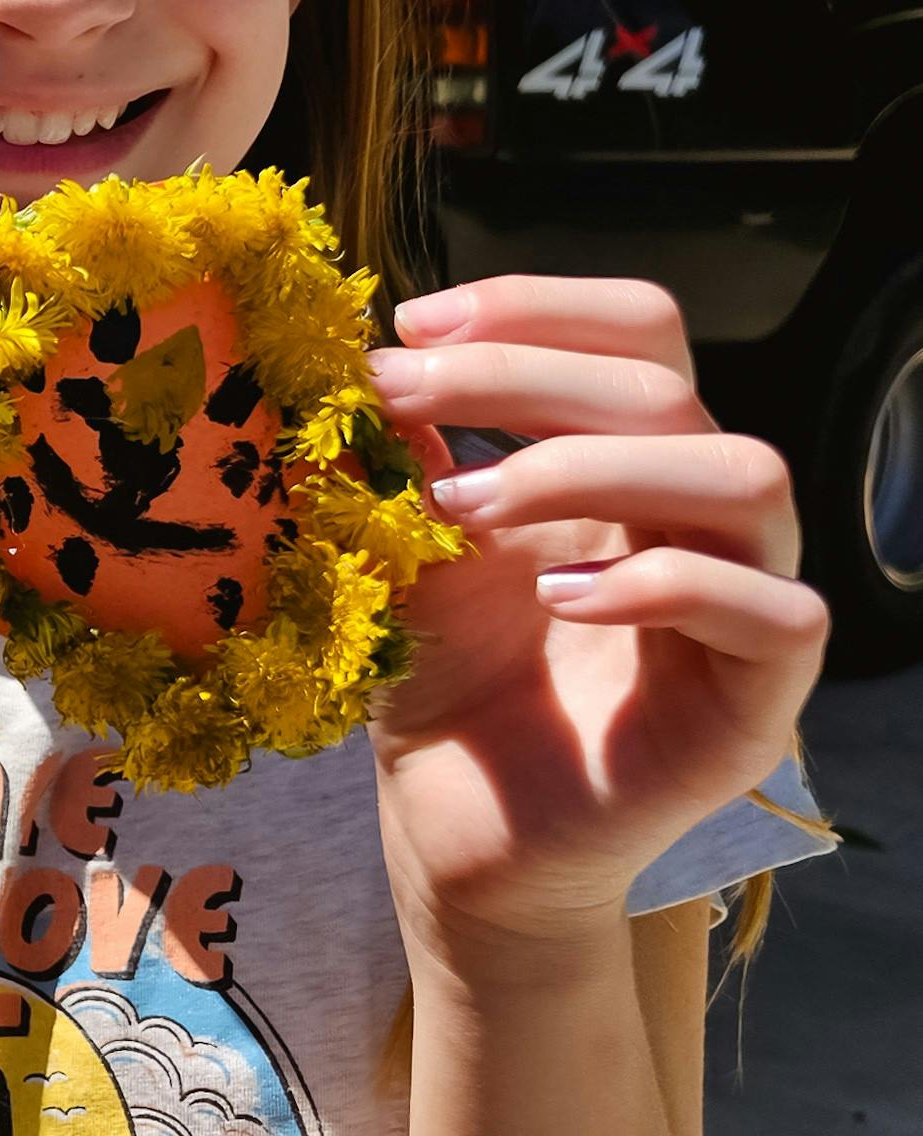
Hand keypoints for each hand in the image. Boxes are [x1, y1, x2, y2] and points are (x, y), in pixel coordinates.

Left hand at [364, 276, 823, 972]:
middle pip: (669, 387)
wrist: (457, 827)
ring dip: (590, 465)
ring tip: (464, 506)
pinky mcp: (759, 700)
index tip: (408, 326)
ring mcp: (744, 603)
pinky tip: (554, 596)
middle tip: (397, 397)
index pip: (638, 332)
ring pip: (744, 473)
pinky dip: (664, 584)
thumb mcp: (405, 544)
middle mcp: (699, 515)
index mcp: (628, 459)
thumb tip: (360, 353)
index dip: (535, 308)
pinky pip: (775, 613)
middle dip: (519, 376)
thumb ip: (404, 453)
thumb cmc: (443, 678)